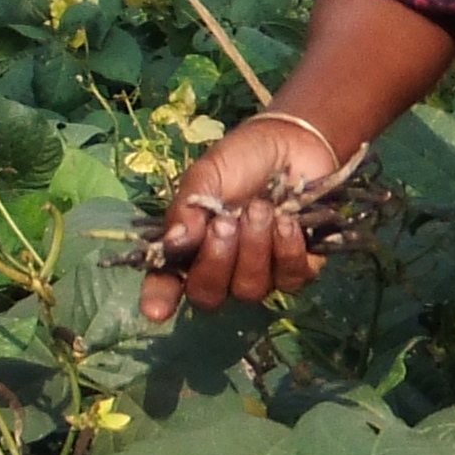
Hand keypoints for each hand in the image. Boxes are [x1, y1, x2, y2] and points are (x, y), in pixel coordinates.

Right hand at [135, 117, 341, 323]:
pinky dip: (287, 250)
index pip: (168, 282)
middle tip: (225, 222)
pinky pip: (290, 278)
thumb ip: (188, 209)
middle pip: (209, 295)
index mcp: (190, 246)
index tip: (155, 310)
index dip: (159, 298)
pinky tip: (287, 221)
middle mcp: (222, 268)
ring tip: (260, 209)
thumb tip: (172, 243)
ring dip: (254, 249)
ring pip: (250, 289)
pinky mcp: (298, 268)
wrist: (293, 143)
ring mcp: (261, 272)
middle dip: (216, 262)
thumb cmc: (241, 159)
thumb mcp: (206, 175)